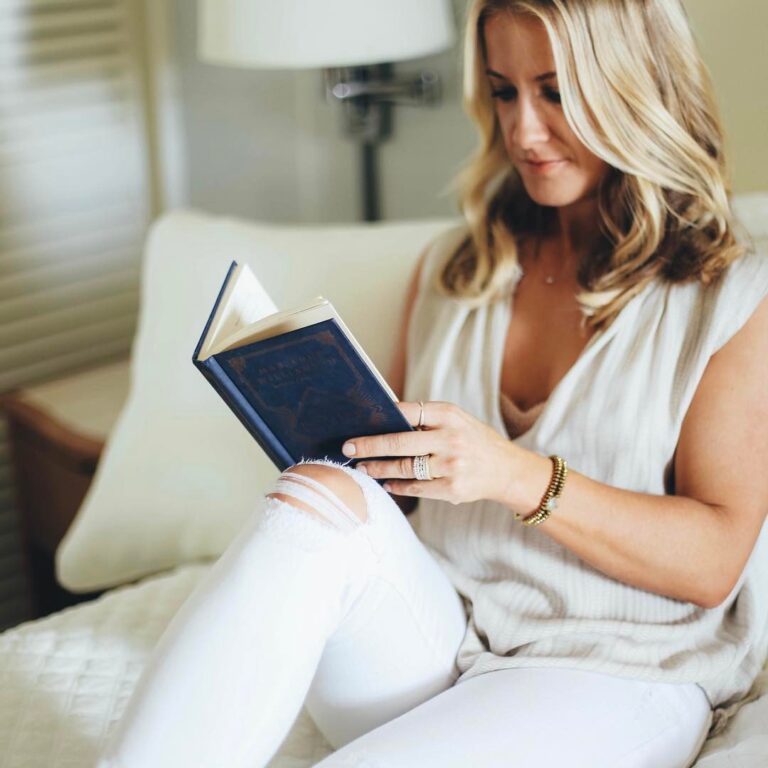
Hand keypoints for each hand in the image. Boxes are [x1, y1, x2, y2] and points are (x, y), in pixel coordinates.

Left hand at [342, 400, 517, 504]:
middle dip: (368, 446)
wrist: (508, 471)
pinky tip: (386, 483)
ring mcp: (451, 465)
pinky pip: (415, 487)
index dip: (382, 416)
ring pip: (404, 468)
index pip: (408, 411)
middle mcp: (450, 439)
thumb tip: (384, 420)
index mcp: (449, 415)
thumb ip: (427, 420)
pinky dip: (397, 486)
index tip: (359, 421)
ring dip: (378, 469)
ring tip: (362, 468)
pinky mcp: (451, 489)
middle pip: (399, 442)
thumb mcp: (458, 421)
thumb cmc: (474, 441)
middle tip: (347, 448)